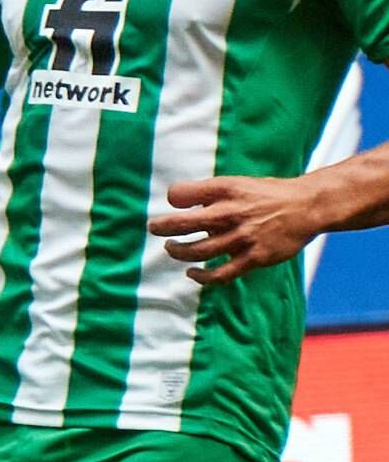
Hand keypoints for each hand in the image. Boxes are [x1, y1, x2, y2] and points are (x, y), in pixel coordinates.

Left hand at [151, 173, 328, 284]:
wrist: (307, 206)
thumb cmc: (266, 195)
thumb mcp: (236, 184)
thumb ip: (208, 193)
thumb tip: (176, 202)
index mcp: (226, 191)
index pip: (183, 193)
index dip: (173, 199)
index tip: (171, 205)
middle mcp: (232, 213)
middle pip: (184, 224)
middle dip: (162, 227)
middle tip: (154, 228)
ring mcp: (243, 237)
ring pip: (198, 251)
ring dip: (178, 252)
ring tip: (171, 247)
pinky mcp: (254, 258)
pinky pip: (221, 274)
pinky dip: (202, 277)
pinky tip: (192, 273)